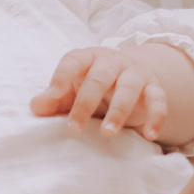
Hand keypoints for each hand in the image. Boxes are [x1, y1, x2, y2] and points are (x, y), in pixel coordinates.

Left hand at [32, 46, 169, 139]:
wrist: (129, 77)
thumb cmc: (91, 86)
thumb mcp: (71, 91)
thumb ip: (53, 99)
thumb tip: (35, 107)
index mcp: (87, 58)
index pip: (73, 61)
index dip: (62, 76)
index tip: (52, 95)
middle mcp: (111, 61)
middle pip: (99, 78)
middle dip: (86, 102)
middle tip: (74, 128)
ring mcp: (134, 74)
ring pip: (129, 88)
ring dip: (118, 111)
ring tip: (108, 133)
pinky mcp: (153, 87)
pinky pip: (158, 100)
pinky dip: (156, 116)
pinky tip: (150, 135)